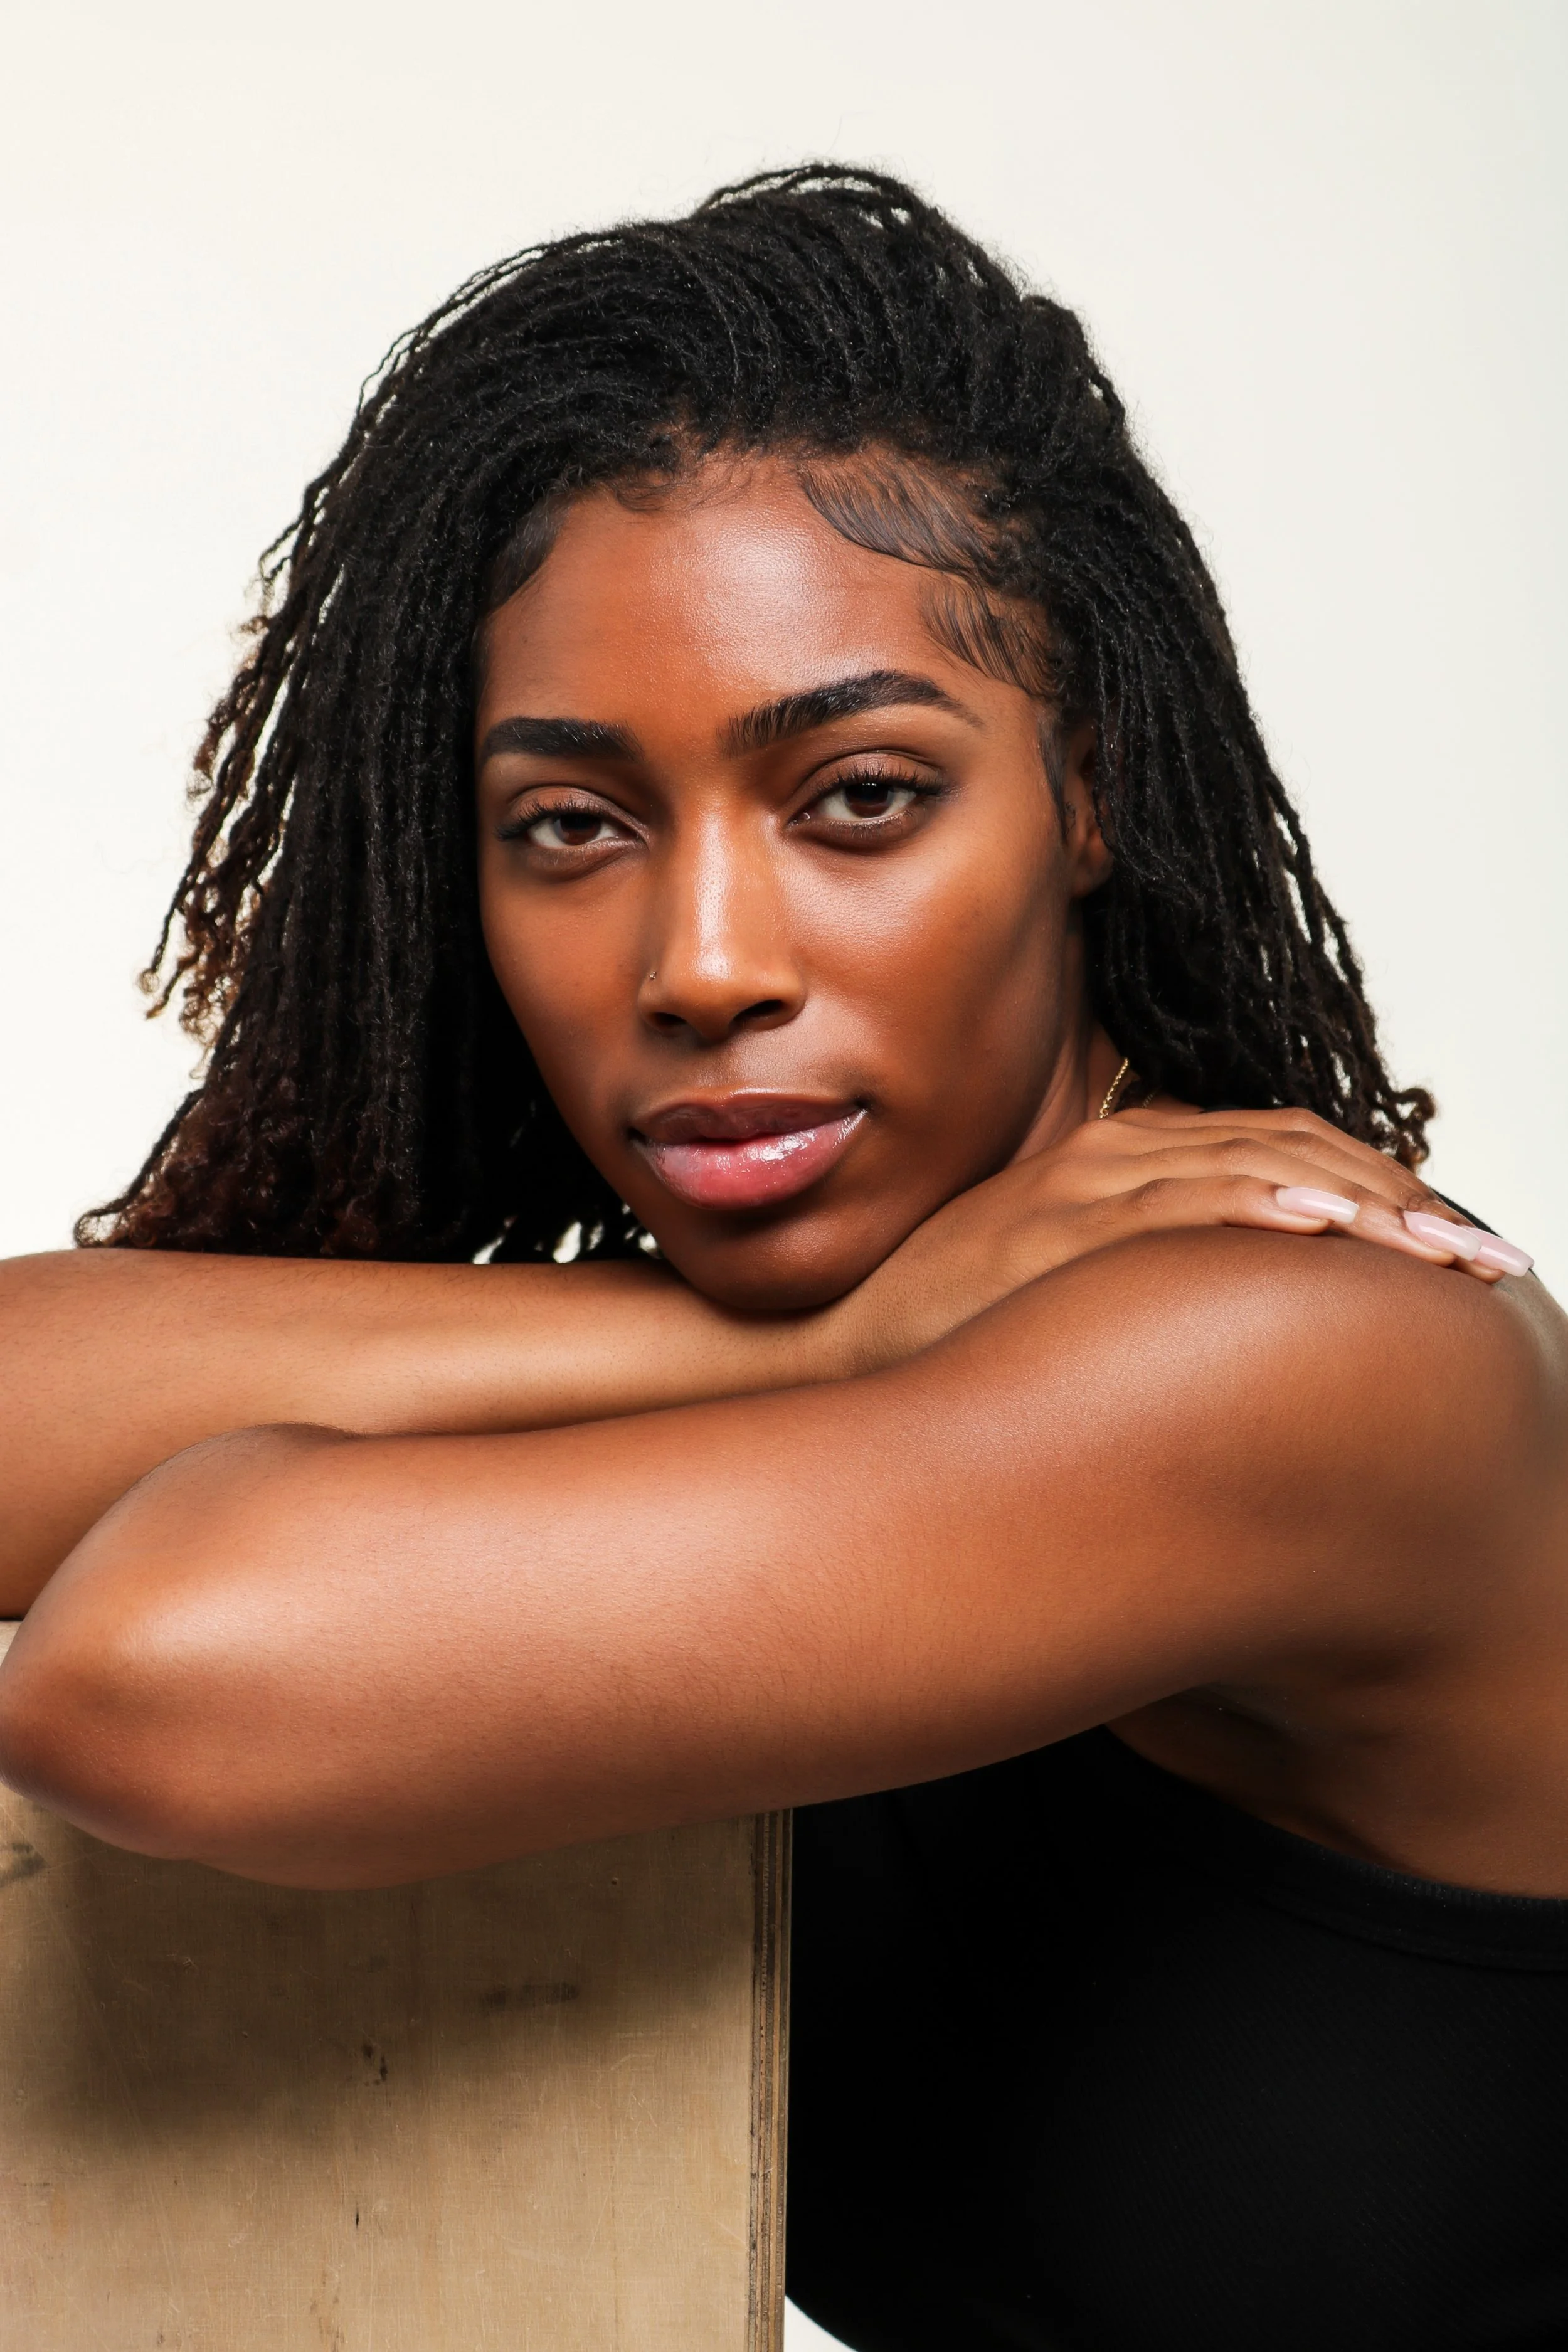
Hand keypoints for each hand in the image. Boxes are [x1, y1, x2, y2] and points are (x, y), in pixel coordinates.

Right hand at [840, 1101, 1532, 1367]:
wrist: (835, 1351)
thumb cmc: (950, 1335)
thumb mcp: (1065, 1289)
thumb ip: (1141, 1273)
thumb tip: (1223, 1316)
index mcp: (1125, 1163)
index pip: (1282, 1151)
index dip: (1380, 1189)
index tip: (1451, 1243)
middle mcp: (1114, 1157)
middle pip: (1293, 1151)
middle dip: (1404, 1201)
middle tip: (1489, 1258)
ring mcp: (1081, 1186)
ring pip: (1255, 1169)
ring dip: (1365, 1208)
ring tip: (1447, 1251)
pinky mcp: (1051, 1226)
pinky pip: (1174, 1204)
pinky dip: (1258, 1206)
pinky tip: (1327, 1228)